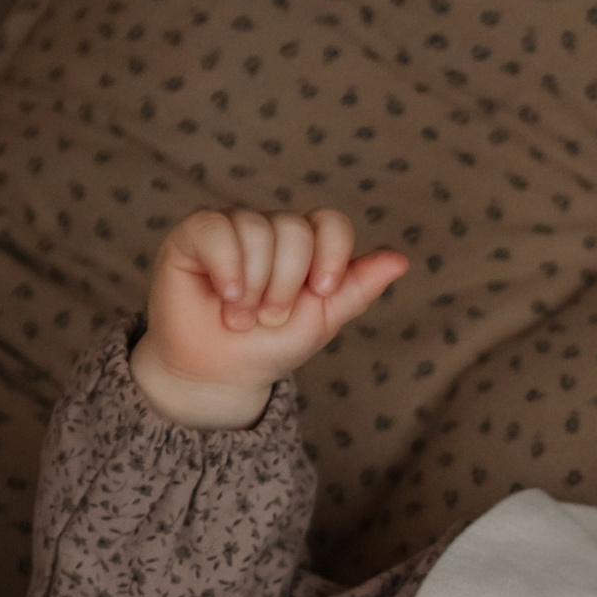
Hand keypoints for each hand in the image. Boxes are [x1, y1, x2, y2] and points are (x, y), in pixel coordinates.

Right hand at [136, 206, 407, 420]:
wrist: (220, 374)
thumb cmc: (270, 346)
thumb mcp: (321, 320)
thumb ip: (357, 287)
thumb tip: (401, 259)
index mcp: (306, 245)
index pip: (330, 222)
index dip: (331, 253)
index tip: (321, 291)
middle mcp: (270, 229)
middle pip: (294, 230)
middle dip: (285, 285)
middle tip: (268, 317)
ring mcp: (233, 227)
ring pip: (257, 230)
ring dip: (254, 286)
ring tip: (241, 316)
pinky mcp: (195, 233)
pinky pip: (216, 230)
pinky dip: (227, 269)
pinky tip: (227, 296)